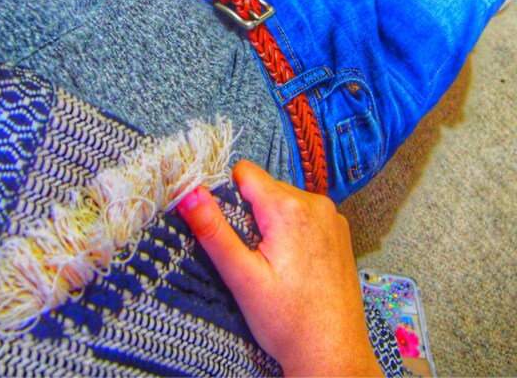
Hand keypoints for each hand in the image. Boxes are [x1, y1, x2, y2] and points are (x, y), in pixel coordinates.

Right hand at [176, 160, 382, 376]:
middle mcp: (315, 202)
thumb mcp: (242, 277)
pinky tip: (292, 262)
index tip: (228, 227)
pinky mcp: (340, 231)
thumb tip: (188, 192)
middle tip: (250, 253)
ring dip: (272, 219)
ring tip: (272, 261)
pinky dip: (293, 228)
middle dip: (251, 211)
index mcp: (289, 208)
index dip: (229, 194)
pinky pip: (305, 213)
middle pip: (265, 186)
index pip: (245, 172)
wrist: (334, 356)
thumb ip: (213, 230)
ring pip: (284, 199)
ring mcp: (332, 216)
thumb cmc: (288, 321)